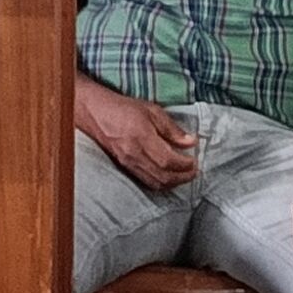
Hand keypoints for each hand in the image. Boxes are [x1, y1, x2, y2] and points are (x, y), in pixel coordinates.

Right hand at [75, 81, 198, 191]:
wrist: (98, 114)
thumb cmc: (125, 109)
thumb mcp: (152, 111)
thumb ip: (172, 129)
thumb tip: (190, 142)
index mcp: (143, 138)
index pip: (168, 160)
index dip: (184, 165)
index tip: (195, 161)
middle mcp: (135, 155)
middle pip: (164, 176)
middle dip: (183, 177)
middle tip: (194, 171)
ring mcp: (129, 164)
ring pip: (156, 183)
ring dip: (173, 183)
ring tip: (184, 175)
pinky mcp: (125, 168)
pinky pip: (146, 181)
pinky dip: (161, 183)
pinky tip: (168, 177)